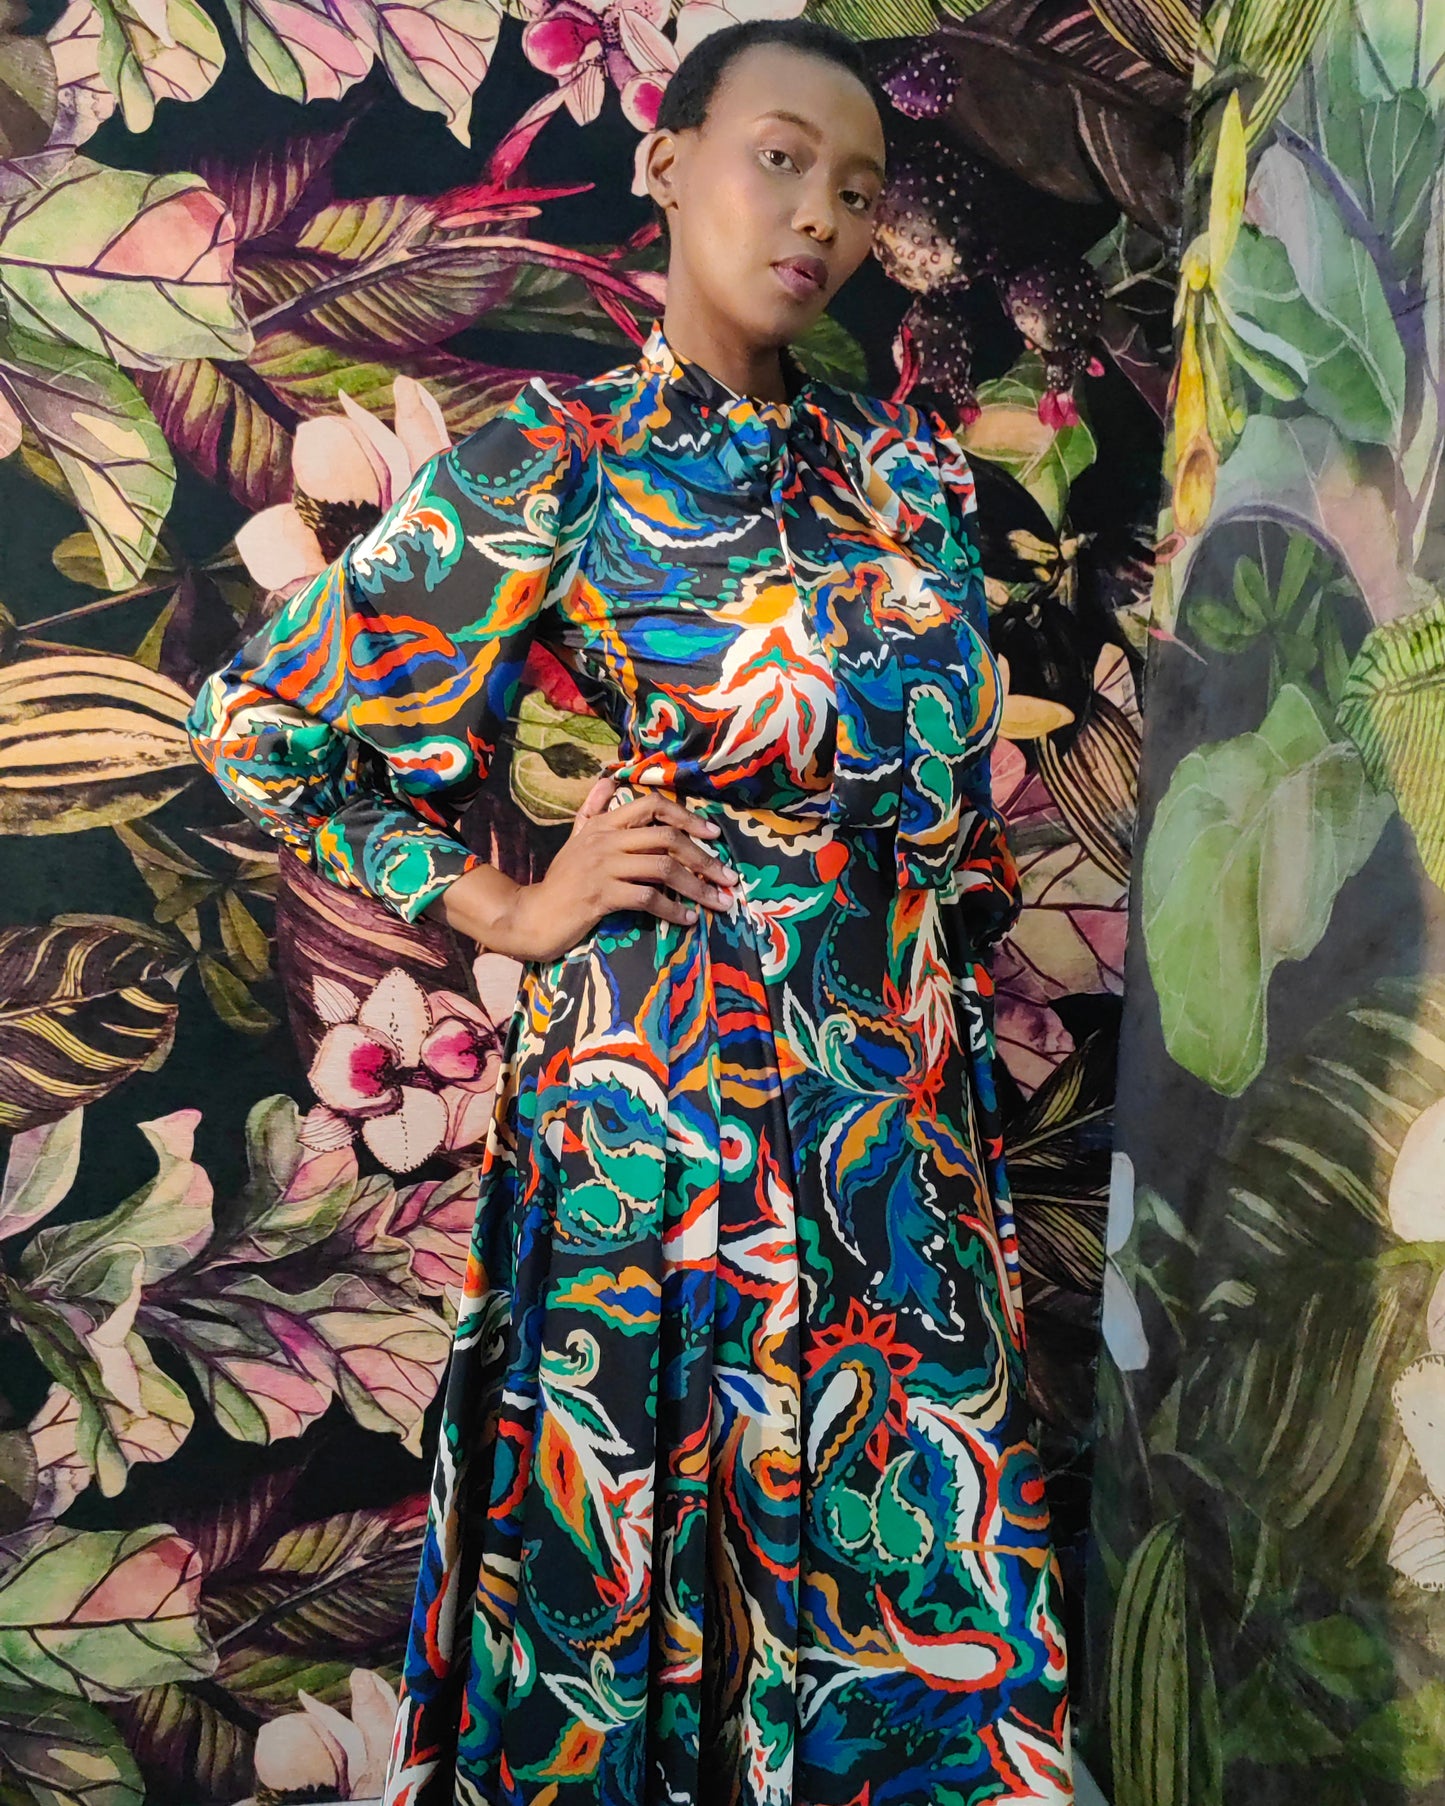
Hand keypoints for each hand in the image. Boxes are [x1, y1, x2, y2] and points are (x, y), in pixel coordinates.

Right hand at [436, 781, 736, 962]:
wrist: (532, 916)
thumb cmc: (561, 881)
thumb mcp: (576, 839)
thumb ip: (594, 810)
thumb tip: (609, 780)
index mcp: (603, 825)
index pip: (651, 805)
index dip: (687, 817)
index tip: (713, 834)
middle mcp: (605, 840)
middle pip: (666, 837)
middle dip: (704, 858)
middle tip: (728, 878)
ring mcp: (602, 867)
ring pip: (663, 868)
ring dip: (698, 887)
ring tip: (719, 902)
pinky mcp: (601, 896)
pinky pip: (647, 898)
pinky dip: (673, 910)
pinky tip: (688, 919)